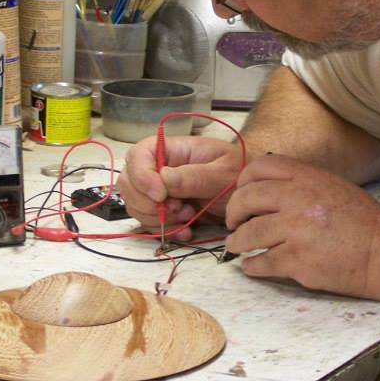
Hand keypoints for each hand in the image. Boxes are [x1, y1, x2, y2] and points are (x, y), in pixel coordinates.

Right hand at [118, 136, 244, 235]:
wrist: (250, 194)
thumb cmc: (240, 173)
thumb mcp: (225, 171)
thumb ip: (196, 176)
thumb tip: (164, 179)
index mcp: (173, 149)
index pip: (139, 154)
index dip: (141, 175)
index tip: (160, 195)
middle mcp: (160, 168)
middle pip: (129, 182)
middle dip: (147, 202)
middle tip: (178, 209)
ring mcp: (160, 190)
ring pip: (136, 206)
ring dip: (158, 218)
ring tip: (188, 217)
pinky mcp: (165, 211)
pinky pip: (150, 223)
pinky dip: (165, 231)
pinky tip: (187, 231)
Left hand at [224, 155, 379, 298]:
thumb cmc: (365, 223)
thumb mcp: (335, 187)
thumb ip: (303, 184)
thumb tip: (270, 189)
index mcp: (309, 177)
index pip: (259, 167)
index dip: (243, 181)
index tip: (242, 194)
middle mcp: (298, 198)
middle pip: (246, 198)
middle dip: (233, 212)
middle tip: (234, 223)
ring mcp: (296, 230)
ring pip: (248, 233)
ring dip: (237, 241)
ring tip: (236, 245)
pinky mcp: (297, 260)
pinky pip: (261, 261)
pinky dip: (251, 265)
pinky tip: (251, 266)